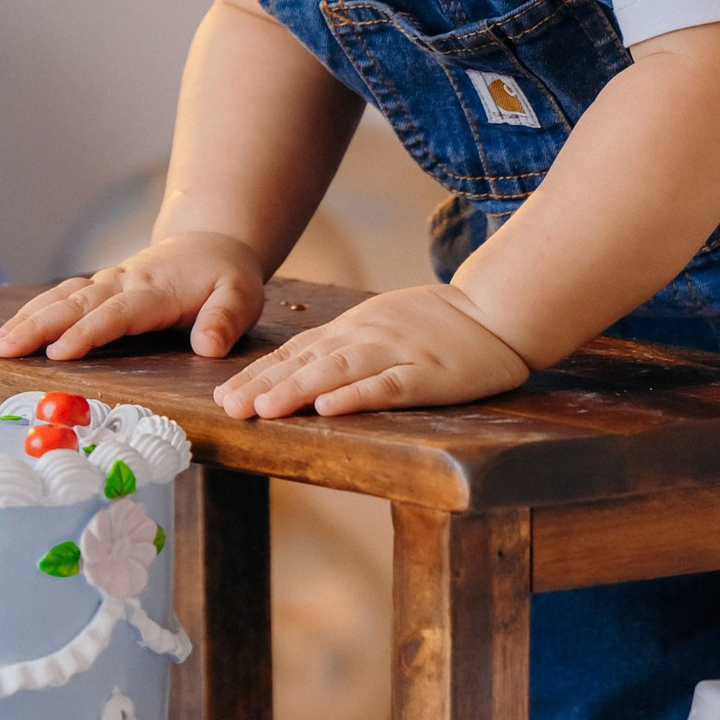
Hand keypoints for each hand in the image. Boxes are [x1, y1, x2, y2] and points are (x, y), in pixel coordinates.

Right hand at [0, 230, 267, 364]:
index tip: (59, 352)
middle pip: (76, 304)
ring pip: (62, 298)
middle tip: (4, 348)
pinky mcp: (99, 287)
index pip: (117, 313)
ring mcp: (108, 282)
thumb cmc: (226, 276)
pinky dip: (33, 312)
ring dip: (28, 319)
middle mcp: (124, 282)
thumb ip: (225, 320)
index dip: (88, 332)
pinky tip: (7, 332)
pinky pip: (61, 297)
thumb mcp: (242, 296)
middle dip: (39, 326)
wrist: (212, 242)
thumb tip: (207, 347)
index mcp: (156, 290)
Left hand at [213, 281, 530, 420]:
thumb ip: (343, 344)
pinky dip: (356, 397)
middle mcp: (367, 337)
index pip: (296, 351)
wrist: (497, 311)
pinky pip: (387, 386)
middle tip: (227, 408)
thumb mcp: (381, 323)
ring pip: (338, 372)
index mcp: (353, 328)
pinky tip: (330, 408)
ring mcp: (396, 354)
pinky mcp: (427, 374)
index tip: (222, 395)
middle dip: (264, 385)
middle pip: (307, 362)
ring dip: (298, 389)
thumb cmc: (438, 323)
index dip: (258, 373)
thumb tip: (295, 368)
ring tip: (264, 409)